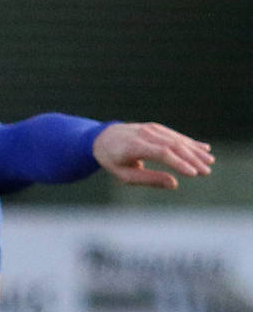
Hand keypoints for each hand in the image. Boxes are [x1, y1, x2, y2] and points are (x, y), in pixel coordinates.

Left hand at [93, 122, 213, 188]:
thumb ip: (148, 179)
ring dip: (195, 151)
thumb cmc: (113, 160)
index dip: (179, 163)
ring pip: (177, 139)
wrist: (102, 137)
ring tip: (210, 162)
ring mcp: (150, 129)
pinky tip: (204, 149)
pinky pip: (175, 135)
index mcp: (133, 146)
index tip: (193, 173)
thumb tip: (174, 184)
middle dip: (192, 159)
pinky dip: (190, 142)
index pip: (161, 153)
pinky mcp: (156, 128)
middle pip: (172, 146)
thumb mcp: (124, 175)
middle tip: (207, 172)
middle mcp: (143, 135)